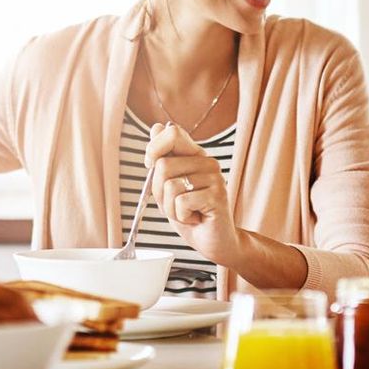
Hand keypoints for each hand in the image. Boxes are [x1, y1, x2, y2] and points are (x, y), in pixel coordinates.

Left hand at [145, 122, 240, 265]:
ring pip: (170, 186)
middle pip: (163, 165)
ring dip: (171, 208)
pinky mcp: (217, 195)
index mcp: (195, 155)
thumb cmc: (191, 214)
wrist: (214, 241)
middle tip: (176, 203)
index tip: (151, 166)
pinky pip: (181, 202)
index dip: (154, 149)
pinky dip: (181, 216)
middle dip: (159, 192)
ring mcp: (214, 177)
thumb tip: (157, 127)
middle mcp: (207, 161)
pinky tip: (196, 217)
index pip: (172, 132)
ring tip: (187, 211)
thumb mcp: (168, 186)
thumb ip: (162, 159)